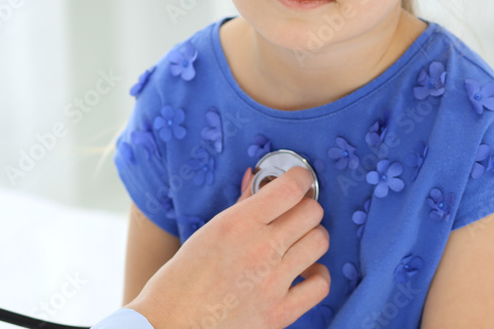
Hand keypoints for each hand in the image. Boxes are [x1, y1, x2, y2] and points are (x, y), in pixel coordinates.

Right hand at [125, 165, 329, 328]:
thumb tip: (256, 178)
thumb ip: (240, 205)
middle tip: (295, 214)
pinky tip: (304, 273)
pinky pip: (321, 285)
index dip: (301, 178)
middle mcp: (260, 248)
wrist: (172, 322)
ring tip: (297, 243)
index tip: (300, 180)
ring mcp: (273, 282)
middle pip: (311, 212)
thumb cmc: (183, 277)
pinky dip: (318, 276)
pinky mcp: (280, 312)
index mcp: (238, 223)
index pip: (291, 188)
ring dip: (312, 238)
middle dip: (305, 208)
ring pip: (320, 242)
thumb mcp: (209, 231)